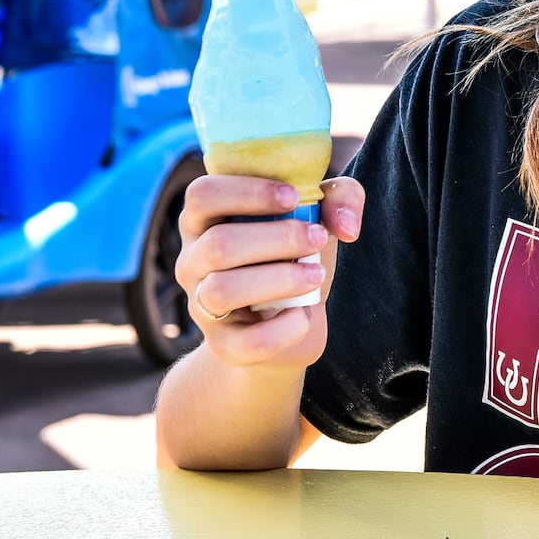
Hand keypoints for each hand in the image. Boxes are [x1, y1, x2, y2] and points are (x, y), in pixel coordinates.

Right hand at [175, 175, 362, 372]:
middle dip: (278, 238)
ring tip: (316, 275)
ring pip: (222, 290)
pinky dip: (286, 328)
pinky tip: (305, 314)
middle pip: (218, 244)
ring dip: (280, 279)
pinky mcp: (225, 346)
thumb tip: (346, 225)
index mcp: (205, 220)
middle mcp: (192, 261)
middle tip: (317, 238)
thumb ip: (340, 198)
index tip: (294, 197)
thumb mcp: (320, 216)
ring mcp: (202, 305)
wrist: (292, 322)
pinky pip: (250, 341)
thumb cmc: (297, 255)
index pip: (203, 195)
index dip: (247, 192)